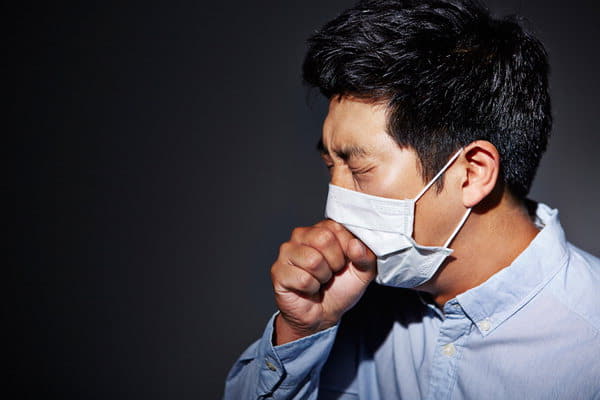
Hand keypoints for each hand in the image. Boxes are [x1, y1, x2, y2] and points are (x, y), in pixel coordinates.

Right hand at [270, 219, 375, 344]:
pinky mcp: (278, 271)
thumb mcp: (362, 272)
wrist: (322, 315)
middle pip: (323, 239)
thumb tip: (356, 245)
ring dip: (322, 277)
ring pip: (312, 260)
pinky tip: (308, 289)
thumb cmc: (340, 289)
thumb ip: (366, 256)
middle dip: (335, 262)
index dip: (347, 248)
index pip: (336, 227)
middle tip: (332, 272)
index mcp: (321, 229)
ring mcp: (286, 252)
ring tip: (320, 280)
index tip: (346, 261)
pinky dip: (311, 289)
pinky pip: (302, 279)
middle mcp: (301, 235)